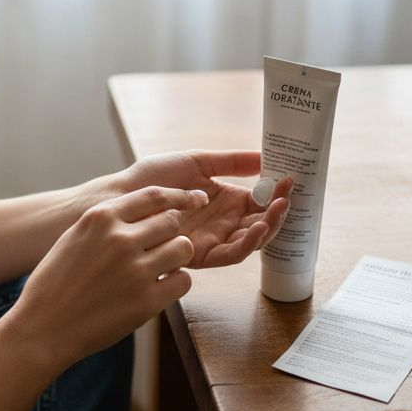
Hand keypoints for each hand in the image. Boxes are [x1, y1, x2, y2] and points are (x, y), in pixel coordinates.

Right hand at [7, 186, 208, 371]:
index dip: (174, 200)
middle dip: (170, 233)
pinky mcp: (147, 302)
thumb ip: (107, 222)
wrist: (43, 328)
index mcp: (101, 218)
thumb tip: (146, 212)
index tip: (181, 207)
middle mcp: (120, 239)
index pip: (154, 195)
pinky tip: (158, 289)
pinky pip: (183, 281)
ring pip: (183, 248)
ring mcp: (136, 271)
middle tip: (161, 247)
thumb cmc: (55, 283)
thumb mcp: (74, 238)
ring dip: (176, 257)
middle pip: (172, 221)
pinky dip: (175, 284)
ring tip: (161, 268)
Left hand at [109, 150, 291, 268]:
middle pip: (260, 222)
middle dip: (278, 211)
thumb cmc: (151, 178)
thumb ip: (231, 161)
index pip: (259, 201)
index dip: (276, 192)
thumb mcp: (196, 162)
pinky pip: (230, 254)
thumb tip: (265, 155)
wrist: (120, 197)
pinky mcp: (199, 255)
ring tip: (279, 209)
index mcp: (223, 201)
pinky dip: (247, 243)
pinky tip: (257, 228)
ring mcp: (211, 239)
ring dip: (269, 226)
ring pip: (250, 240)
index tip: (291, 178)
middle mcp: (221, 223)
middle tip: (289, 195)